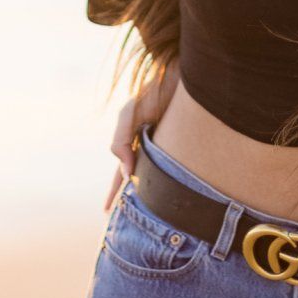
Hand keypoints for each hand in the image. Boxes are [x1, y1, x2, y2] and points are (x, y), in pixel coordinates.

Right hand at [104, 59, 179, 212]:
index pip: (122, 174)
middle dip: (135, 202)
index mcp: (136, 142)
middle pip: (141, 182)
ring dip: (159, 199)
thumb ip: (121, 139)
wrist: (187, 70)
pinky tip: (188, 200)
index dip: (114, 193)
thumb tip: (127, 171)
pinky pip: (182, 175)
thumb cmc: (157, 88)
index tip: (106, 212)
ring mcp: (171, 151)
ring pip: (162, 181)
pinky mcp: (191, 151)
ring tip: (162, 221)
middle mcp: (153, 149)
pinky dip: (180, 187)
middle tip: (131, 227)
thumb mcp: (132, 111)